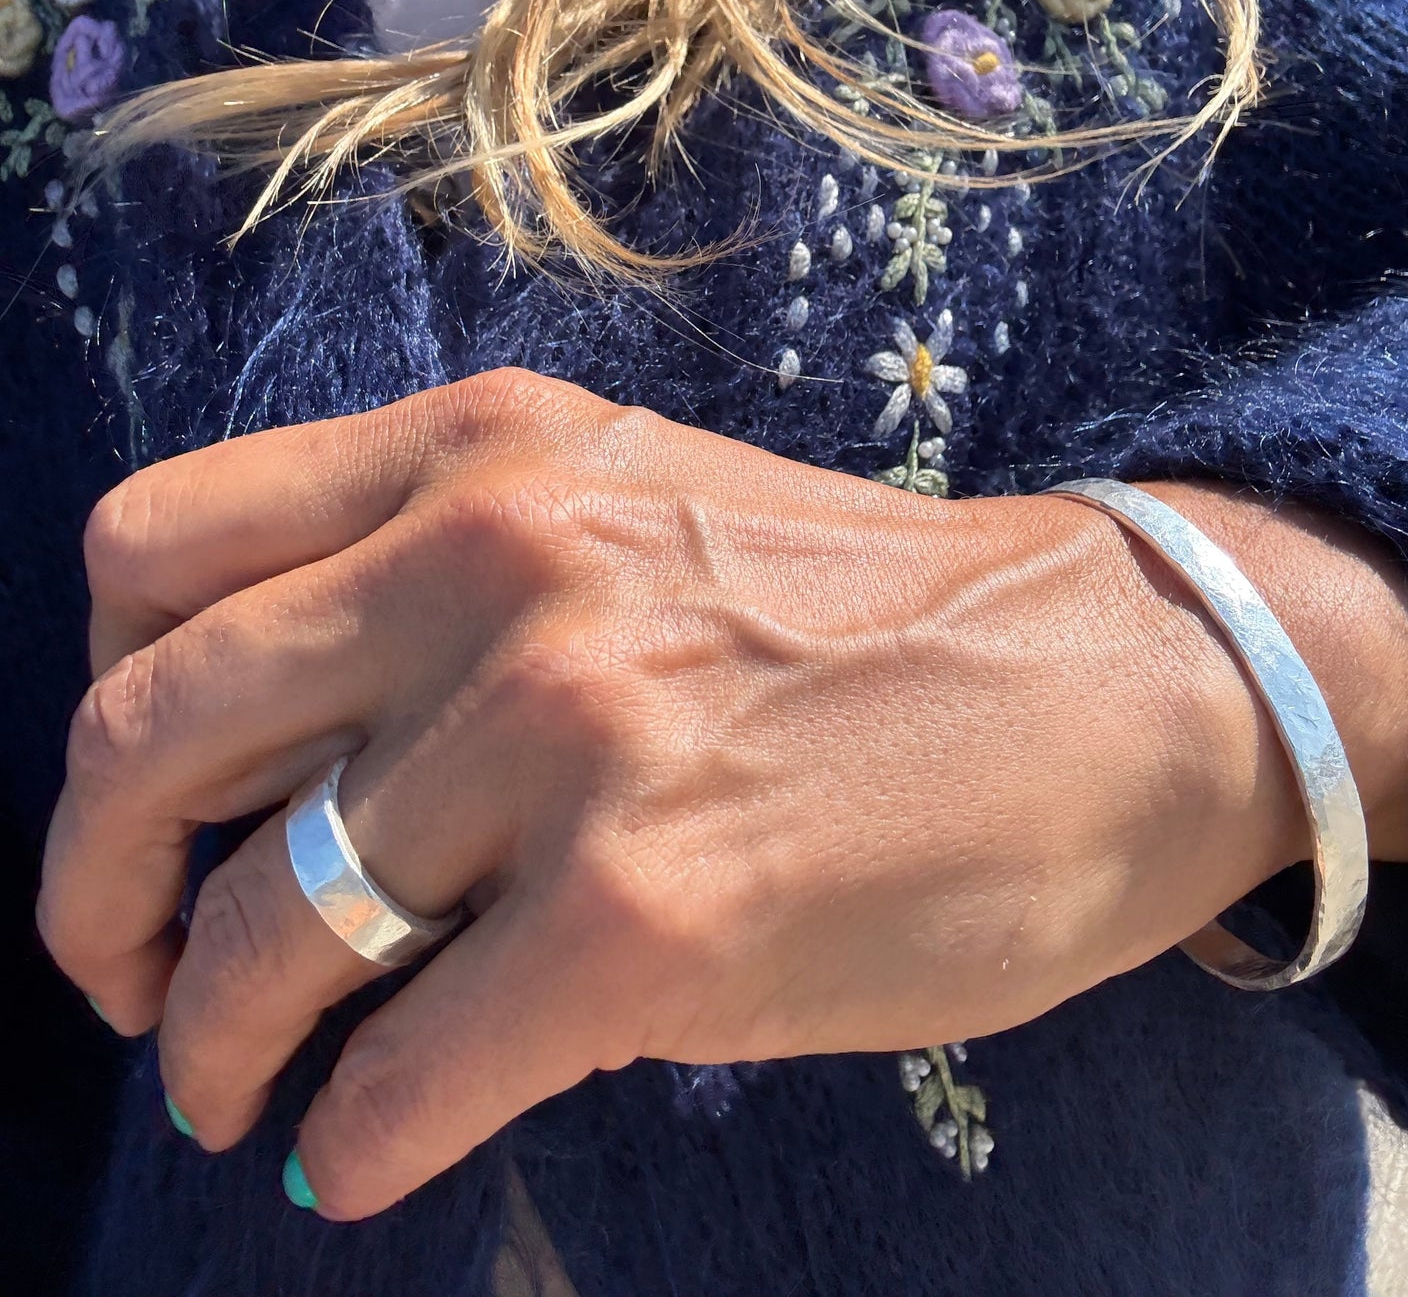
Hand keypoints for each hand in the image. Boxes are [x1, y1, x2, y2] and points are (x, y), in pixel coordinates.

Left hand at [38, 370, 1407, 1219]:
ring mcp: (572, 737)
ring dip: (214, 1042)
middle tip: (130, 976)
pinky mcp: (648, 919)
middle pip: (146, 740)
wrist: (1110, 683)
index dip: (106, 695)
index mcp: (485, 453)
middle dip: (91, 893)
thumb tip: (292, 760)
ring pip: (264, 929)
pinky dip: (350, 1135)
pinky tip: (364, 1148)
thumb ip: (452, 582)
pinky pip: (402, 1069)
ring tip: (239, 1086)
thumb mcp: (632, 505)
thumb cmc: (869, 611)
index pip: (154, 549)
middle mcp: (502, 563)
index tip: (153, 801)